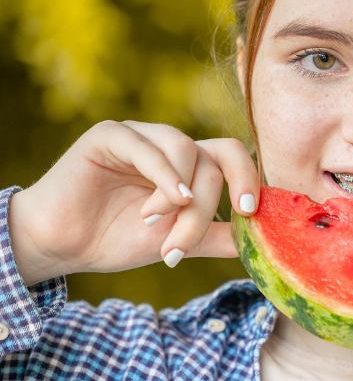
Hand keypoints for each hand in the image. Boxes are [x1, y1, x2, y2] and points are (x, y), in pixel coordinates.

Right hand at [8, 121, 259, 284]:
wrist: (62, 245)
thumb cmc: (116, 238)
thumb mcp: (178, 241)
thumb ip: (217, 236)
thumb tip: (262, 242)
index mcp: (191, 165)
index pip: (233, 157)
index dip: (249, 180)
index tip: (251, 213)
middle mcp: (171, 145)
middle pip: (217, 158)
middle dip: (211, 203)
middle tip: (193, 236)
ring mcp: (143, 136)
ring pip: (190, 152)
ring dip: (182, 199)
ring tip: (156, 226)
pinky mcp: (112, 135)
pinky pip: (149, 147)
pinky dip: (162, 178)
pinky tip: (155, 208)